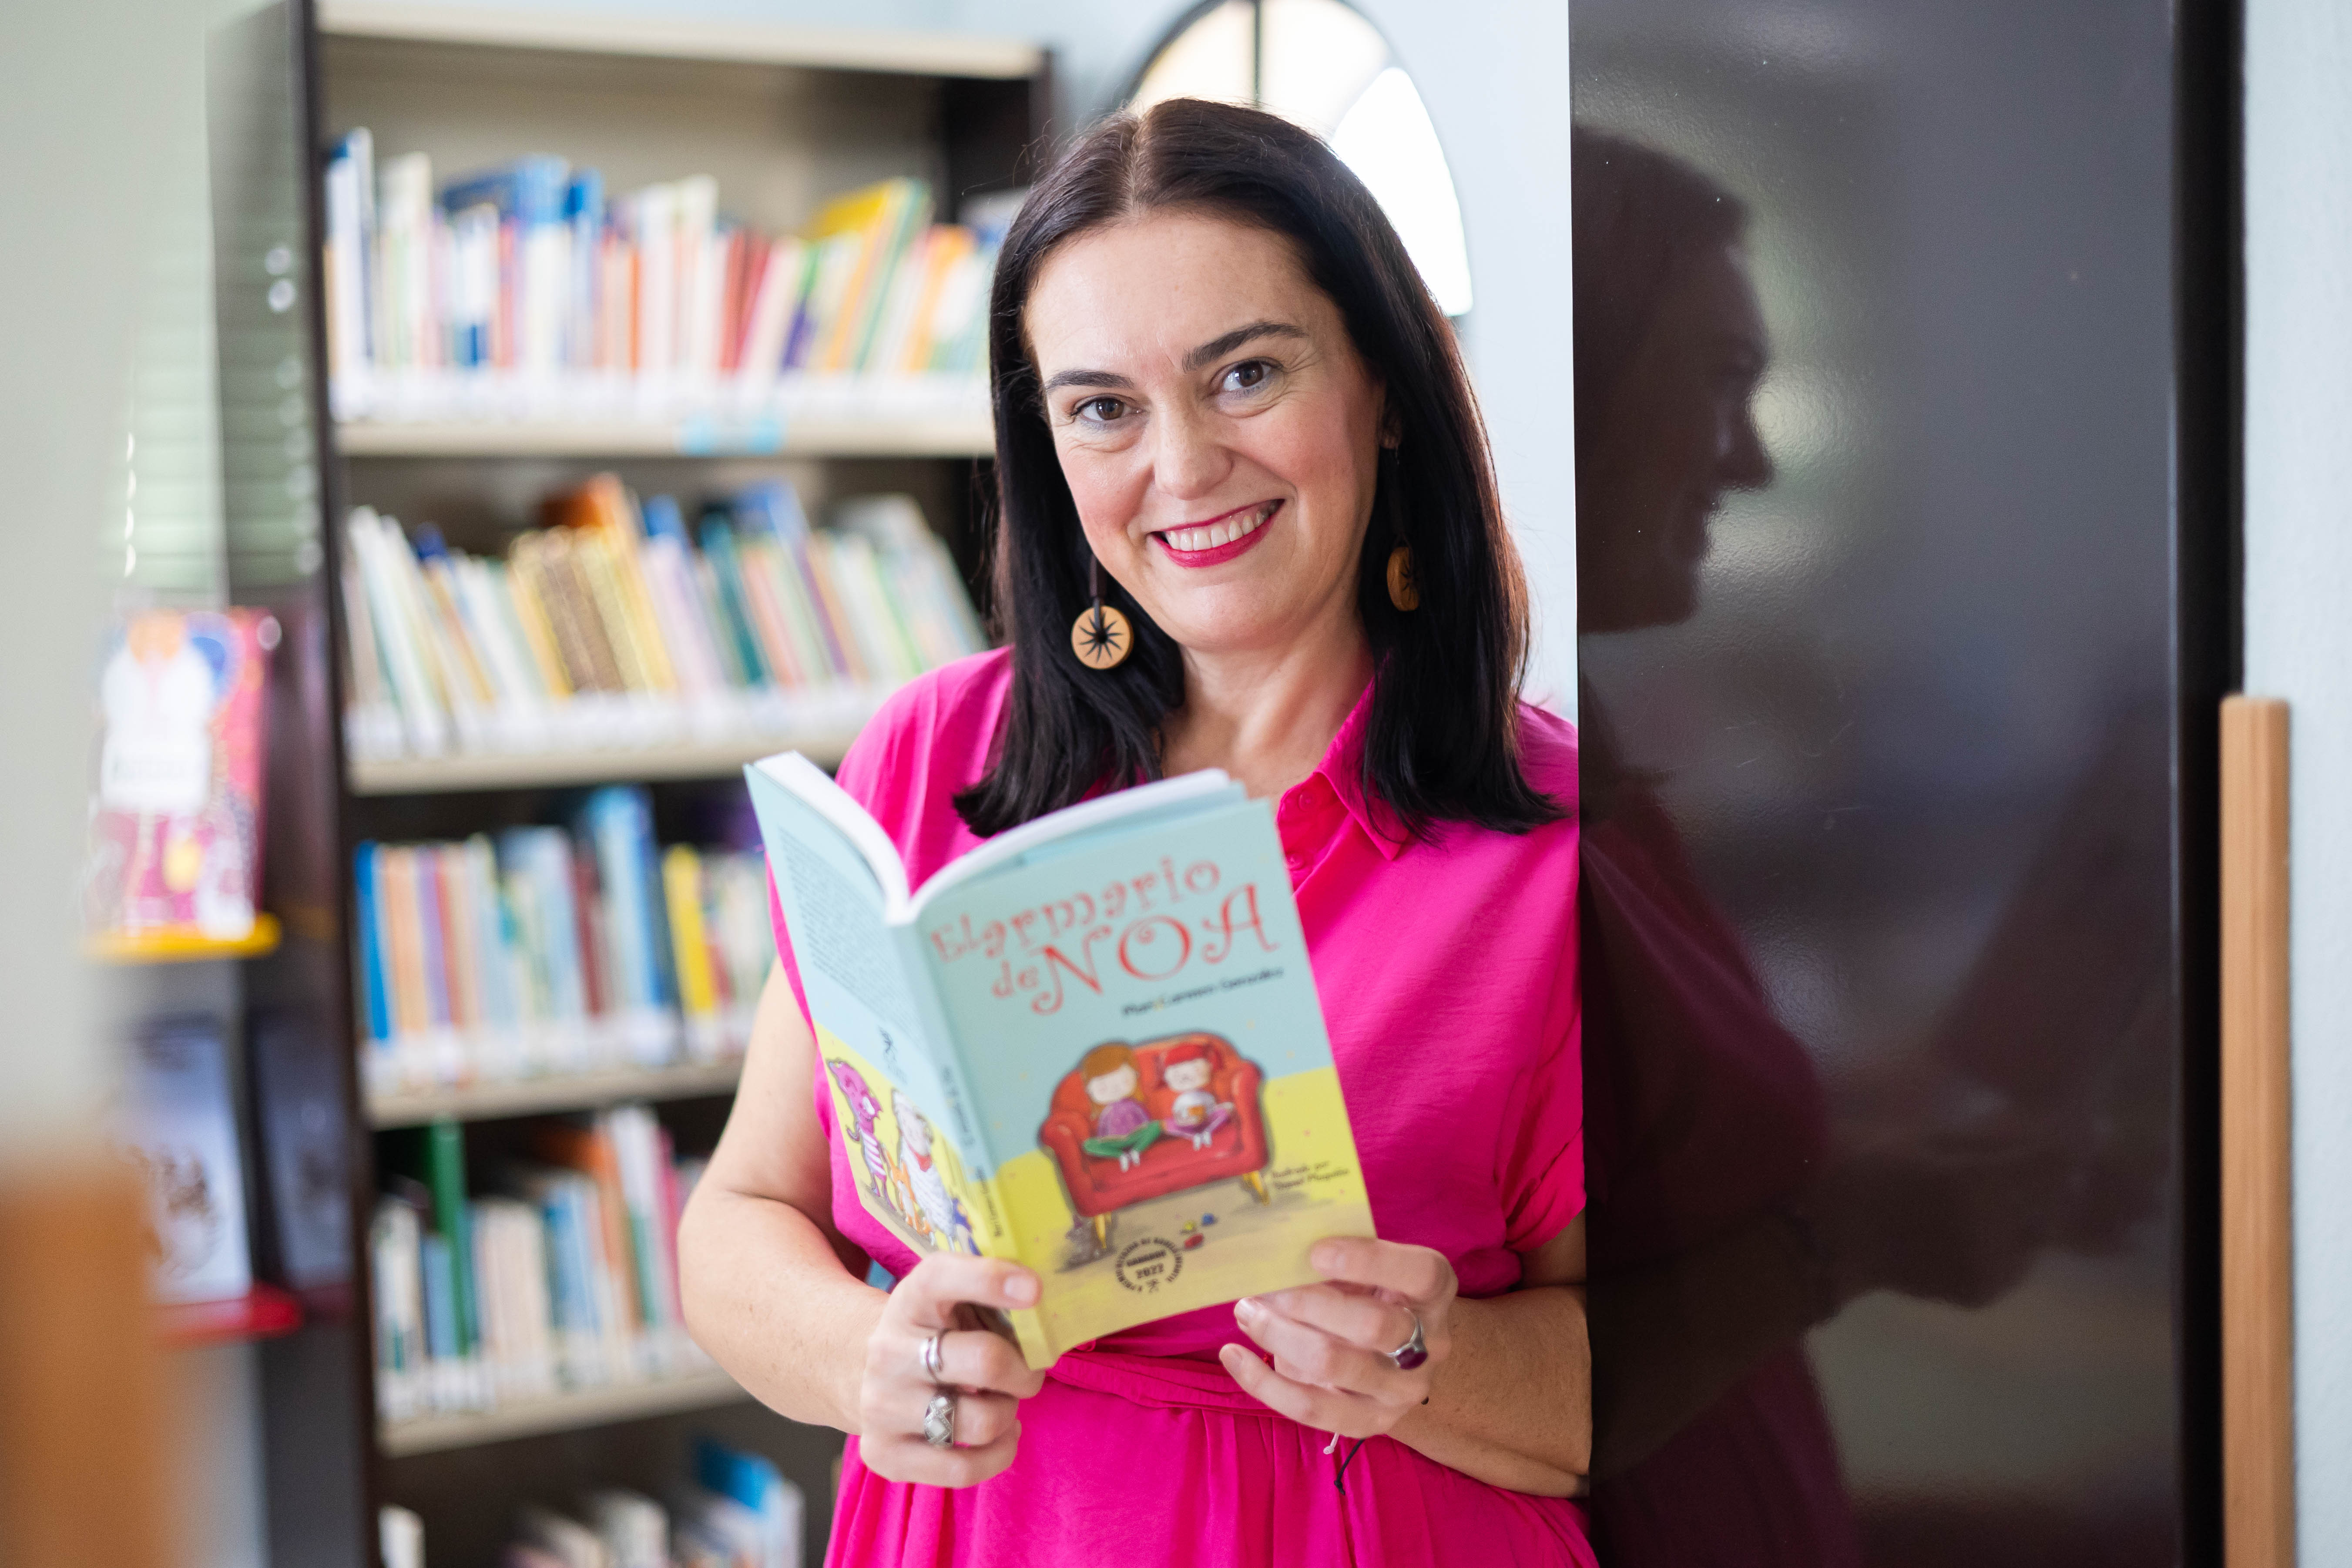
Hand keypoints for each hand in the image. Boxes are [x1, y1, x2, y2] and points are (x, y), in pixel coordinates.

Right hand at [856, 1254, 1046, 1486]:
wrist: (865, 1373)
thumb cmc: (934, 1333)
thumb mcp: (951, 1300)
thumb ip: (991, 1295)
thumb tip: (1045, 1303)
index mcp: (909, 1300)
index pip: (940, 1278)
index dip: (990, 1279)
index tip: (1035, 1289)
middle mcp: (888, 1351)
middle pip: (984, 1361)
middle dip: (1025, 1371)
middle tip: (1030, 1371)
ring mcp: (882, 1406)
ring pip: (981, 1421)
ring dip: (1009, 1412)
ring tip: (1003, 1401)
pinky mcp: (884, 1454)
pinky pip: (963, 1469)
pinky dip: (999, 1453)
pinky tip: (1001, 1433)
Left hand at [1220, 1237, 1455, 1439]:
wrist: (1396, 1359)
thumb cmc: (1371, 1295)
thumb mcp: (1369, 1270)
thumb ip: (1338, 1257)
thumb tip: (1275, 1246)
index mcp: (1435, 1292)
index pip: (1420, 1274)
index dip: (1369, 1261)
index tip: (1315, 1252)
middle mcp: (1430, 1344)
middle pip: (1375, 1325)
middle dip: (1309, 1302)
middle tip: (1265, 1287)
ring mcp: (1402, 1391)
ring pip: (1336, 1366)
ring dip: (1280, 1334)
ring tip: (1247, 1312)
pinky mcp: (1369, 1423)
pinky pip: (1310, 1408)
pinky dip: (1263, 1382)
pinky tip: (1233, 1355)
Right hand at [1809, 1124, 2075, 1309]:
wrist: (1822, 1241)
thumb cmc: (1863, 1172)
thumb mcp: (1924, 1138)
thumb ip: (1989, 1139)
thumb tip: (2047, 1134)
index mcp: (1972, 1184)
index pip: (2054, 1163)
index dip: (2063, 1145)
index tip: (2061, 1133)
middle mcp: (1991, 1232)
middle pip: (2054, 1200)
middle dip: (2042, 1180)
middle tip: (2014, 1165)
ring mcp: (1989, 1270)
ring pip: (2040, 1234)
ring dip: (2025, 1213)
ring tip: (1984, 1199)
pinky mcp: (1983, 1293)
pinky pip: (2018, 1262)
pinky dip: (2007, 1244)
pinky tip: (1969, 1230)